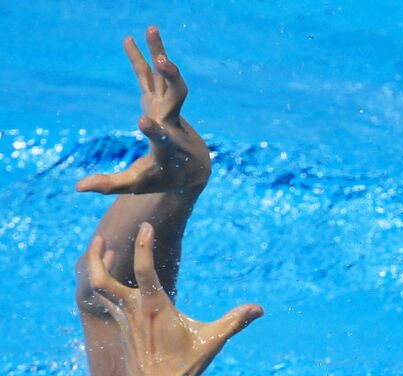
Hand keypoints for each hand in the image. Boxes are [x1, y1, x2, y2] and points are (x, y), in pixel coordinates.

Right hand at [77, 26, 209, 195]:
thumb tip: (78, 187)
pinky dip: (144, 56)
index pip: (162, 138)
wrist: (192, 167)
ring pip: (168, 78)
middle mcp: (173, 124)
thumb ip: (109, 185)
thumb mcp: (137, 185)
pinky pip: (153, 75)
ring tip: (152, 30)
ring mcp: (169, 108)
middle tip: (164, 64)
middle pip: (177, 98)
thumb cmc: (163, 178)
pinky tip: (132, 38)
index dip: (155, 130)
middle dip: (172, 81)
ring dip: (161, 54)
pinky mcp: (161, 99)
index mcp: (167, 148)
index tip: (143, 122)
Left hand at [86, 223, 262, 375]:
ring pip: (100, 289)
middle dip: (97, 256)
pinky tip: (117, 282)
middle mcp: (133, 311)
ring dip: (99, 268)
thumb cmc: (185, 367)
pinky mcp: (123, 331)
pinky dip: (108, 286)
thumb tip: (260, 309)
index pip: (144, 268)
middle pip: (101, 278)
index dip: (143, 244)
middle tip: (101, 237)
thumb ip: (235, 321)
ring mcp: (125, 321)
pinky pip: (108, 302)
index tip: (146, 226)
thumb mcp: (212, 341)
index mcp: (154, 308)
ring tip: (105, 251)